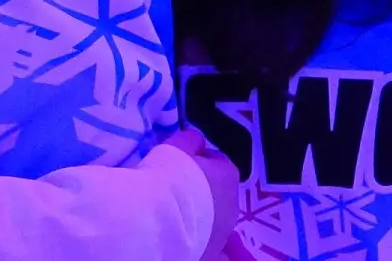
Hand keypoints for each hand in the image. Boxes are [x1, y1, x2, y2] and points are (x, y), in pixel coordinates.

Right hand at [163, 130, 239, 260]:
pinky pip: (206, 244)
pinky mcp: (211, 254)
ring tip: (175, 217)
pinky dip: (198, 241)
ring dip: (200, 217)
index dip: (198, 162)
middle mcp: (233, 205)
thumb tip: (196, 142)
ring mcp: (224, 233)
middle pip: (218, 194)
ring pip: (214, 220)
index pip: (218, 162)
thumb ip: (190, 141)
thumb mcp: (177, 146)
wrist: (158, 219)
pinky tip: (179, 238)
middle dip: (202, 192)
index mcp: (228, 175)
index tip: (180, 165)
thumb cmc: (169, 177)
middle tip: (176, 191)